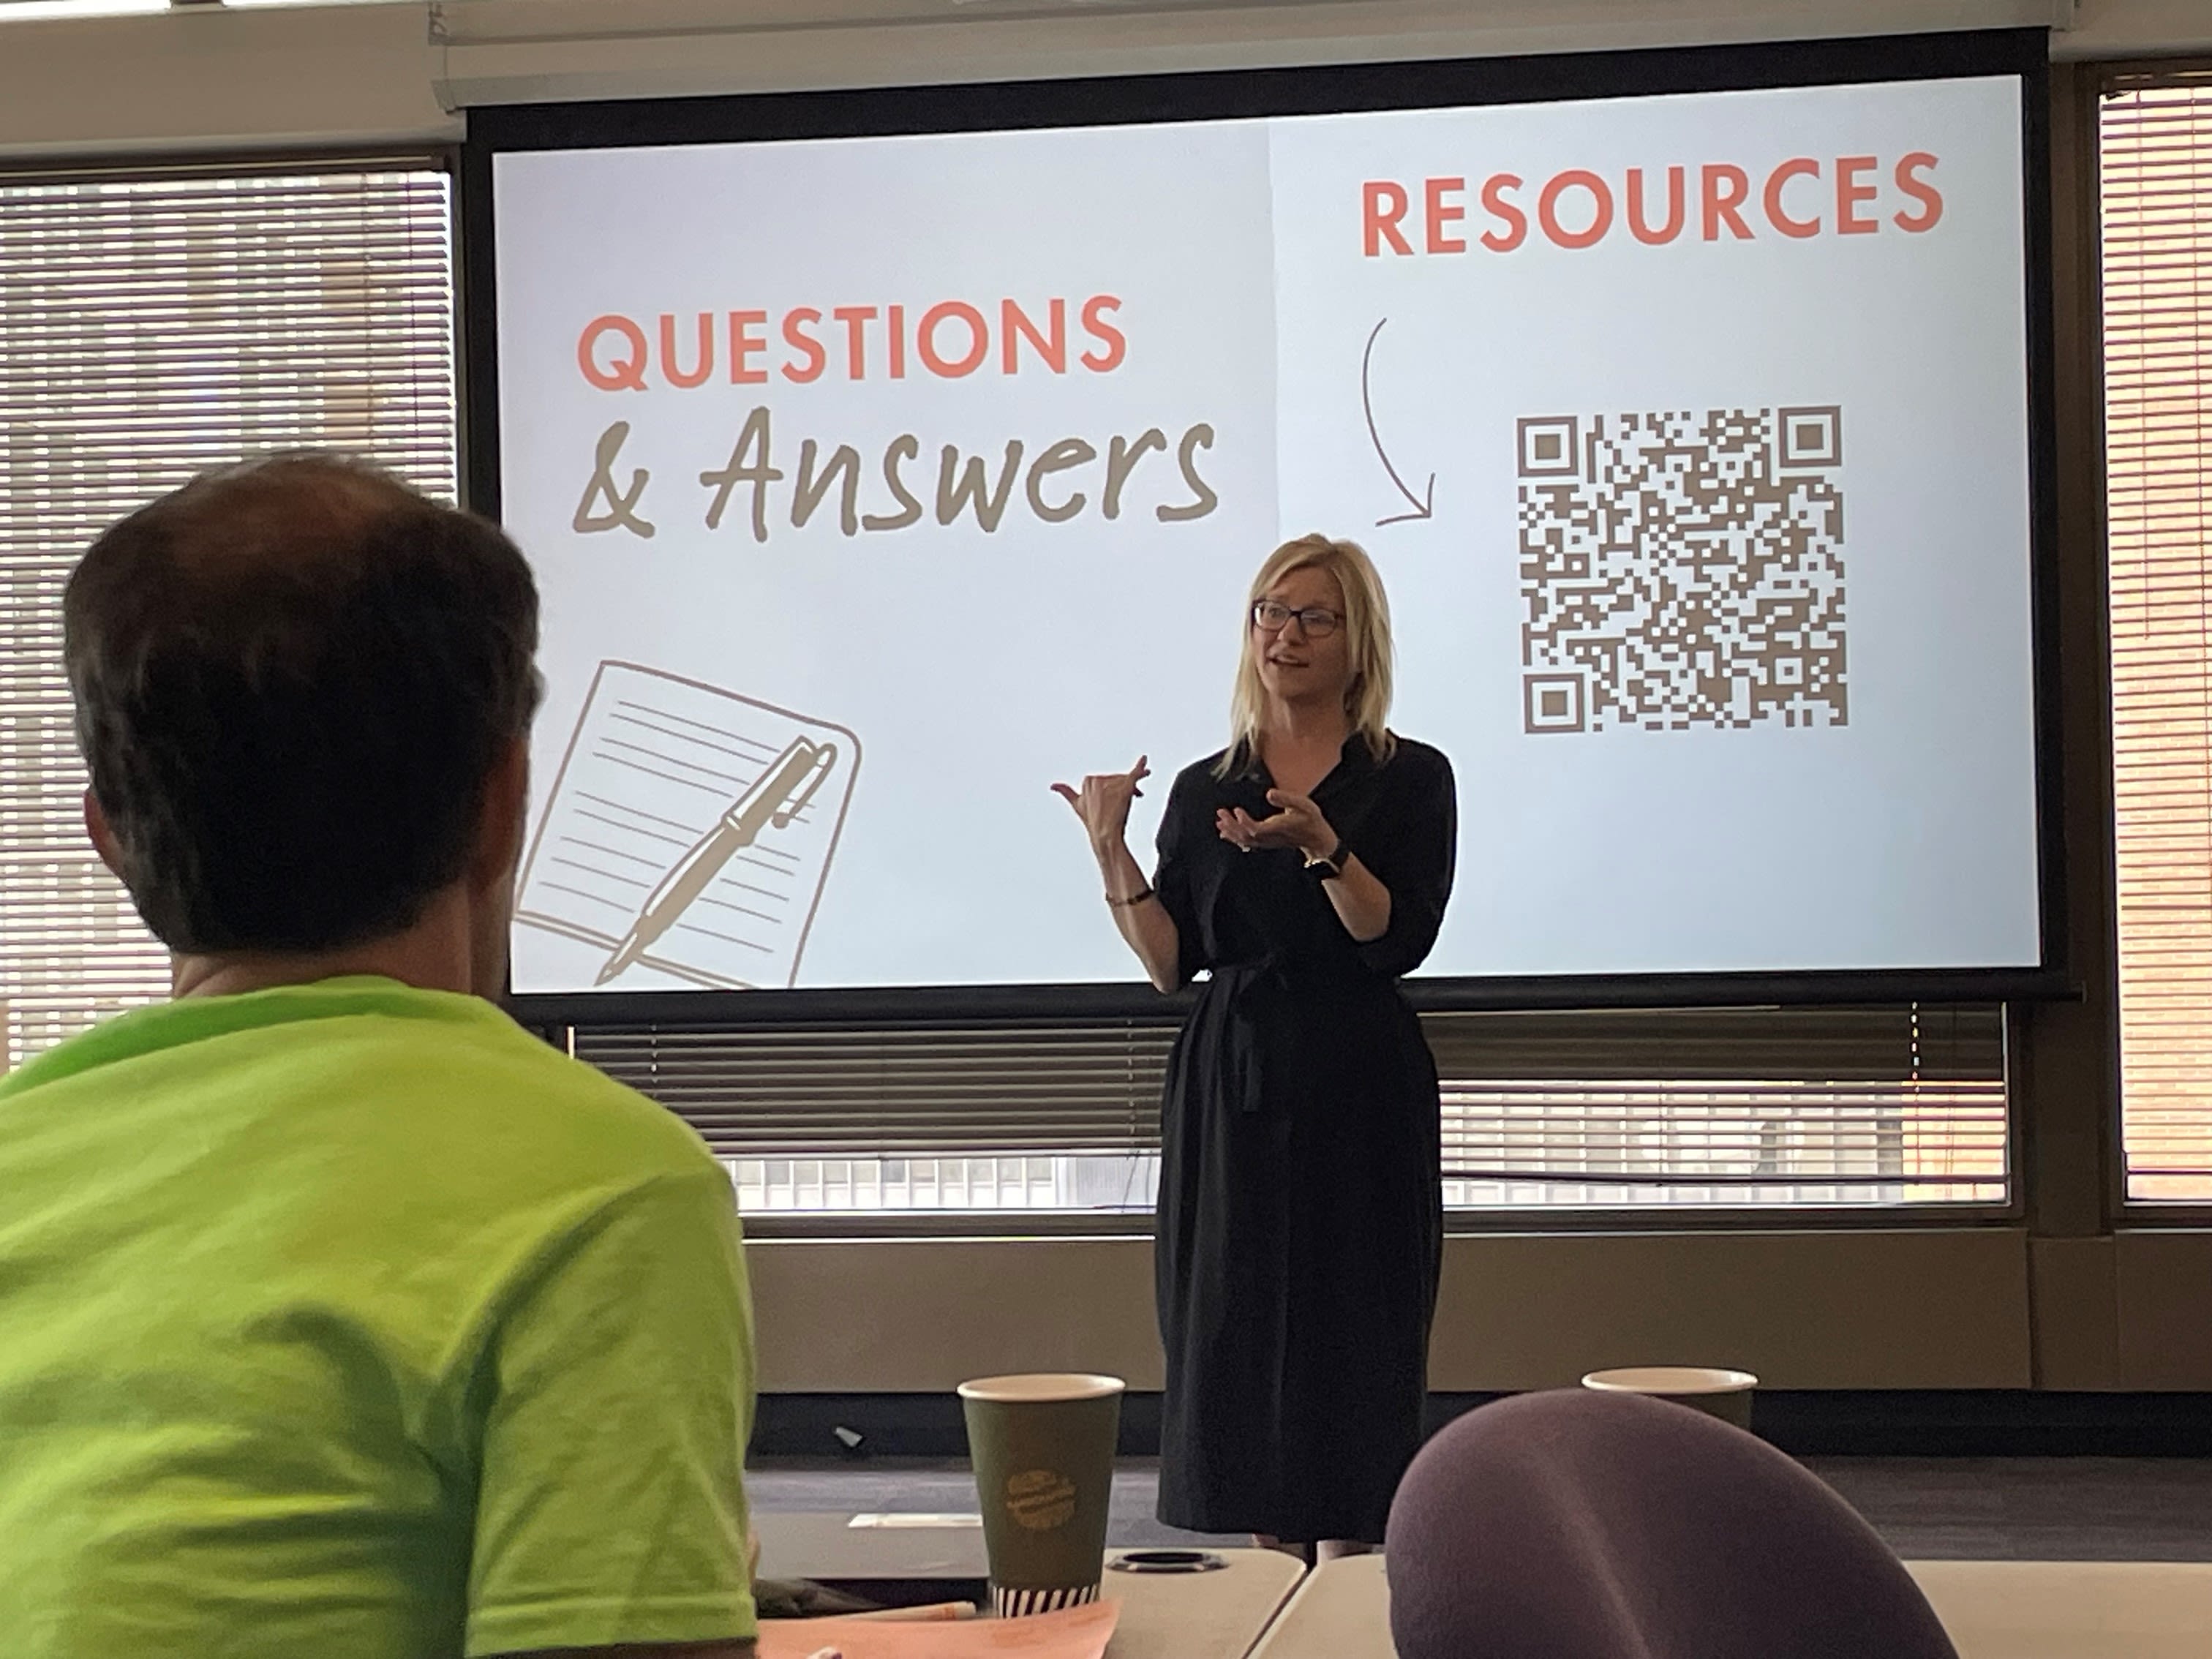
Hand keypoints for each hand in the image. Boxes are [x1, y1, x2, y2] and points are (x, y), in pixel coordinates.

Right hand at [1052, 756, 1149, 851]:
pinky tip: (1145, 760)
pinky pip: (1135, 773)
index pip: (1104, 779)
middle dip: (1122, 788)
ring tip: (1136, 795)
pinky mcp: (1125, 787)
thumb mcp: (1077, 805)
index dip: (1110, 788)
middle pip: (1117, 779)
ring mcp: (1112, 784)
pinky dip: (1141, 766)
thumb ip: (1065, 791)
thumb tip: (1053, 786)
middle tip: (1125, 801)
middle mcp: (1099, 780)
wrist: (1105, 835)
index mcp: (1088, 781)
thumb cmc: (1092, 822)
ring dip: (1132, 787)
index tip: (1112, 799)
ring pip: (1126, 780)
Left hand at [1216, 789, 1334, 859]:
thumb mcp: (1304, 804)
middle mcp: (1269, 837)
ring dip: (1230, 832)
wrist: (1316, 839)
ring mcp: (1267, 842)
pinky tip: (1224, 834)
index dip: (1244, 822)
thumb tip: (1269, 793)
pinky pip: (1247, 843)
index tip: (1236, 810)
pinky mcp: (1266, 843)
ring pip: (1244, 841)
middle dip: (1231, 825)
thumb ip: (1286, 799)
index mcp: (1278, 828)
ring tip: (1219, 822)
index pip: (1256, 829)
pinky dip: (1234, 838)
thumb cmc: (1310, 819)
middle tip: (1220, 812)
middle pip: (1246, 835)